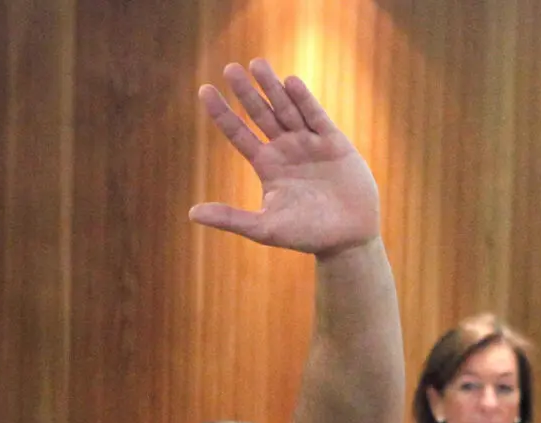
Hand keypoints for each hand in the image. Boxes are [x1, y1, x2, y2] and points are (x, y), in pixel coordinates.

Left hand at [189, 59, 379, 256]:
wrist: (349, 240)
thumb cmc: (307, 236)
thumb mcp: (264, 228)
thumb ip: (231, 218)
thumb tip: (192, 214)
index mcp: (267, 166)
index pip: (238, 133)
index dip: (222, 113)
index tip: (204, 91)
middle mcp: (286, 150)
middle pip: (261, 114)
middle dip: (246, 92)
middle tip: (230, 69)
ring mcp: (310, 143)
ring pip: (287, 109)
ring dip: (272, 88)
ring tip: (256, 64)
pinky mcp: (334, 143)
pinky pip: (316, 117)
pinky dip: (304, 101)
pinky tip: (290, 83)